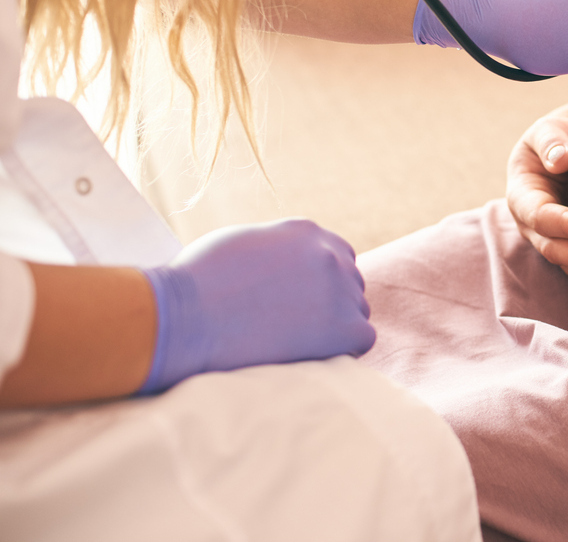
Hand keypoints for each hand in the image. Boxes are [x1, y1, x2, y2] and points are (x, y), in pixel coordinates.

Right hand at [139, 219, 373, 392]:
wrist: (185, 317)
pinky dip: (345, 350)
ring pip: (356, 311)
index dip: (320, 281)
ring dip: (335, 327)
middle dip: (330, 303)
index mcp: (305, 231)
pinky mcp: (344, 326)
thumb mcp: (241, 243)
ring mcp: (340, 288)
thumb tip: (282, 265)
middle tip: (297, 328)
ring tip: (296, 344)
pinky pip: (363, 338)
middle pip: (350, 282)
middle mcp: (329, 254)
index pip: (336, 254)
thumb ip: (275, 249)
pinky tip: (315, 357)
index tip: (302, 301)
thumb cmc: (195, 283)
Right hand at [505, 99, 567, 299]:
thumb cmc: (561, 135)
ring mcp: (549, 237)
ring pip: (563, 262)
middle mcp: (531, 222)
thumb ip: (552, 141)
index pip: (537, 214)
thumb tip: (559, 159)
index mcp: (522, 193)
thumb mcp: (551, 129)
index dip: (561, 224)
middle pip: (549, 245)